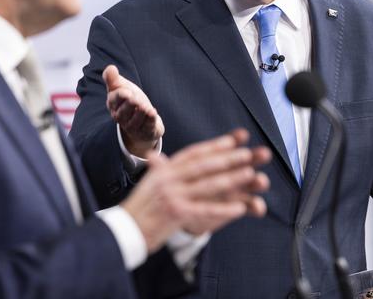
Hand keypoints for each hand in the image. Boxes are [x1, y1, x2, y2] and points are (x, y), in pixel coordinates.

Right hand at [103, 65, 163, 156]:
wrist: (142, 119)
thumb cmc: (129, 100)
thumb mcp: (122, 87)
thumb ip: (114, 78)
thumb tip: (110, 68)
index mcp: (113, 104)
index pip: (114, 99)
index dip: (120, 96)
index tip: (127, 92)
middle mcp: (120, 116)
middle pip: (124, 112)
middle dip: (131, 105)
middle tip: (136, 99)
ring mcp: (132, 126)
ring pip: (135, 120)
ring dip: (141, 113)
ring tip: (146, 107)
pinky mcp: (145, 131)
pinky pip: (146, 127)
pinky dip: (150, 120)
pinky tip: (153, 113)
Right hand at [121, 128, 270, 252]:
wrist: (122, 232)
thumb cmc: (137, 209)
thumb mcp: (147, 184)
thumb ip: (157, 170)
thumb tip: (154, 156)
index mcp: (163, 171)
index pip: (192, 154)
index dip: (213, 146)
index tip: (232, 141)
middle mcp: (168, 180)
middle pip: (203, 166)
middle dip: (228, 159)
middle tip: (248, 154)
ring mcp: (172, 196)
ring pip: (207, 185)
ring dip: (231, 179)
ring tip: (251, 174)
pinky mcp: (176, 214)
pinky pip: (204, 210)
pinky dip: (223, 209)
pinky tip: (240, 208)